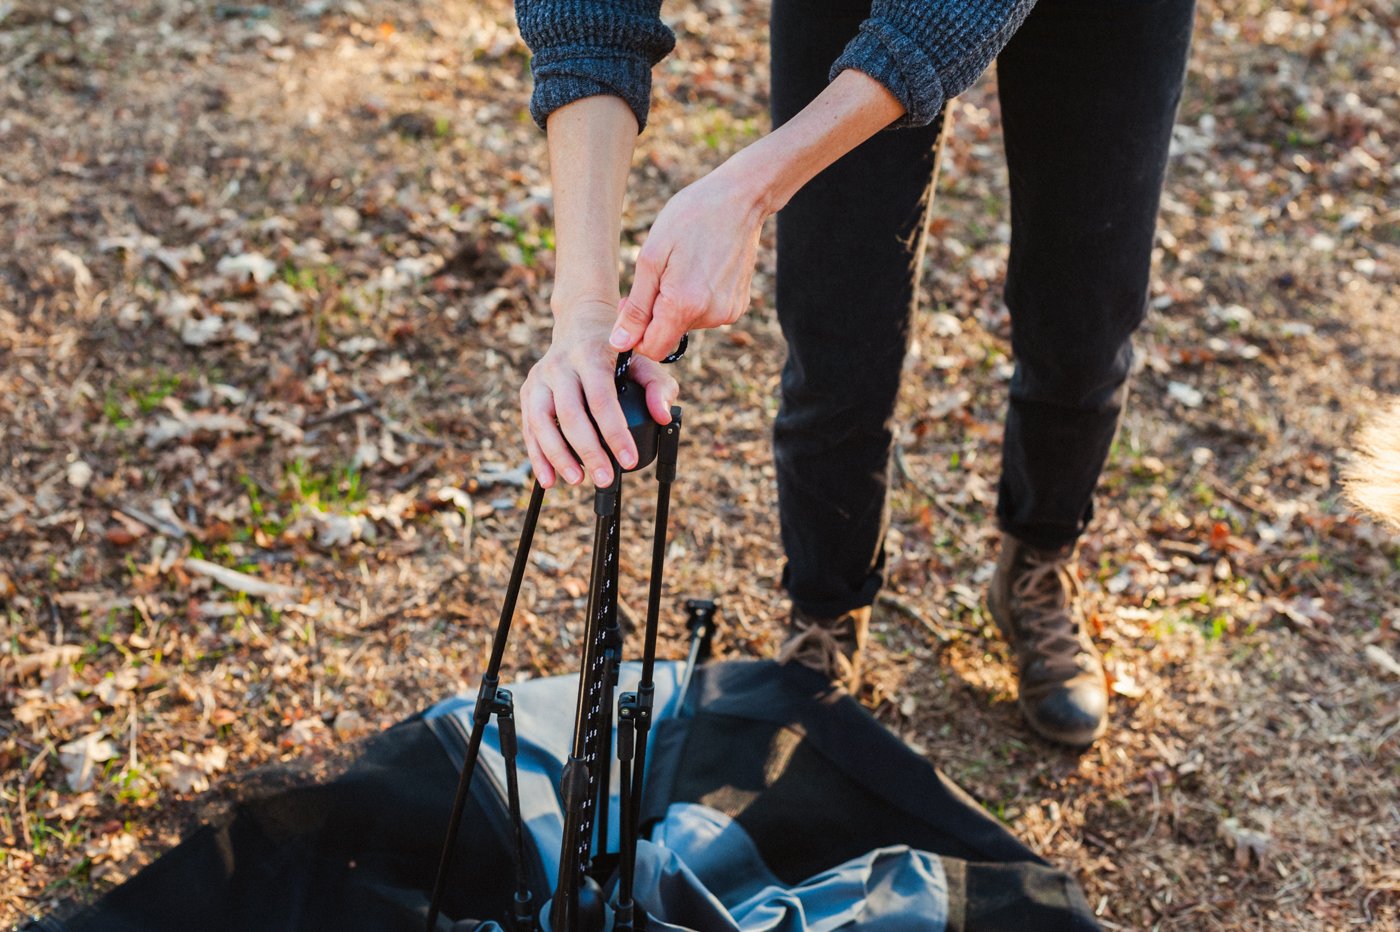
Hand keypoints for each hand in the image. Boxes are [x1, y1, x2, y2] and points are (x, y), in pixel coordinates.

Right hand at [519, 299, 678, 488]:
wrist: (581, 324)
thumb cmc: (617, 350)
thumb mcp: (645, 360)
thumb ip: (658, 387)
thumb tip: (662, 416)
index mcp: (591, 356)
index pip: (601, 400)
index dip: (615, 433)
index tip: (628, 461)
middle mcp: (560, 366)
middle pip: (569, 414)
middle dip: (588, 451)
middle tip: (605, 479)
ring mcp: (539, 378)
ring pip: (540, 421)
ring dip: (557, 456)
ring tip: (578, 480)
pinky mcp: (527, 391)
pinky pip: (528, 427)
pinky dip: (537, 456)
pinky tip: (549, 479)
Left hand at [610, 161, 766, 359]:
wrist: (740, 199)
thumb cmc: (690, 218)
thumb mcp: (651, 257)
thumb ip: (636, 307)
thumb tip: (620, 344)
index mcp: (684, 305)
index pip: (652, 348)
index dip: (636, 333)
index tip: (633, 304)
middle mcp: (711, 316)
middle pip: (669, 335)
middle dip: (656, 315)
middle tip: (657, 276)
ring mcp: (728, 313)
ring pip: (687, 325)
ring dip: (677, 304)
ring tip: (683, 267)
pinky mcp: (738, 306)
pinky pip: (706, 315)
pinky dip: (697, 300)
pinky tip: (701, 270)